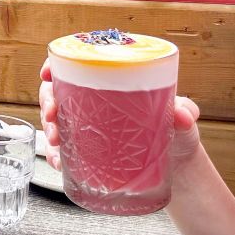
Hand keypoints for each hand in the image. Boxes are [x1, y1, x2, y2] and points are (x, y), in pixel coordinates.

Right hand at [40, 58, 202, 172]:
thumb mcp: (184, 122)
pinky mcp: (88, 150)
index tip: (48, 74)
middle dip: (48, 100)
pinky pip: (64, 148)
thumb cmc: (179, 136)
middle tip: (52, 115)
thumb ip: (186, 114)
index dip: (57, 65)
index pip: (80, 63)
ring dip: (49, 126)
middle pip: (60, 89)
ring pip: (56, 116)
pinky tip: (59, 161)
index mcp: (116, 81)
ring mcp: (90, 125)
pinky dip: (57, 154)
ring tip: (55, 140)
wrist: (178, 171)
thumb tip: (181, 114)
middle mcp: (98, 100)